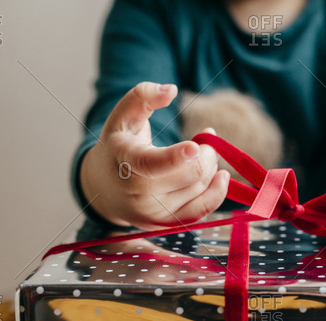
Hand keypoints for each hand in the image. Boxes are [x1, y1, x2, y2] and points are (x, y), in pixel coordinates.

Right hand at [80, 82, 229, 228]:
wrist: (104, 188)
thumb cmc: (119, 145)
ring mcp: (153, 213)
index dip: (176, 156)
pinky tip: (222, 177)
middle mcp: (139, 193)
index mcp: (126, 161)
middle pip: (192, 173)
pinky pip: (203, 211)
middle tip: (207, 139)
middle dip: (208, 153)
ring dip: (211, 168)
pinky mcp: (166, 224)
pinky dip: (217, 192)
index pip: (152, 164)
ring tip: (201, 155)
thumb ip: (143, 96)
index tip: (195, 146)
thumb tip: (171, 90)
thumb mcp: (123, 116)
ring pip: (201, 188)